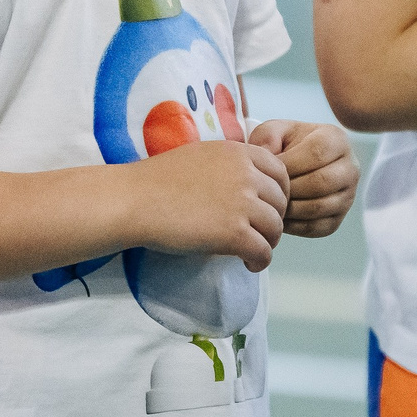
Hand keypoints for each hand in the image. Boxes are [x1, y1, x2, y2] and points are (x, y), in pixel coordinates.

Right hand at [126, 139, 288, 271]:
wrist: (134, 200)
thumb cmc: (158, 181)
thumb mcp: (202, 156)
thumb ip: (229, 165)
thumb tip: (248, 186)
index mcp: (238, 153)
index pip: (280, 171)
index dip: (279, 192)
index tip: (266, 206)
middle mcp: (245, 174)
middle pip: (281, 201)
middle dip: (274, 219)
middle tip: (259, 232)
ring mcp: (241, 203)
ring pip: (276, 228)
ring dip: (268, 242)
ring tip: (252, 250)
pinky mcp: (234, 233)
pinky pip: (263, 251)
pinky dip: (260, 261)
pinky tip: (248, 264)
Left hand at [250, 120, 357, 238]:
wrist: (300, 166)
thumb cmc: (286, 146)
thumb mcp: (276, 131)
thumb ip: (267, 136)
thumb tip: (267, 153)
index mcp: (337, 140)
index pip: (317, 153)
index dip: (289, 163)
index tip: (267, 169)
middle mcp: (350, 168)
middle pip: (320, 183)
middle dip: (288, 187)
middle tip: (266, 189)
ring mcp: (348, 196)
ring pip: (318, 207)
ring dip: (289, 207)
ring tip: (270, 201)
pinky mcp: (337, 219)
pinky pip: (315, 227)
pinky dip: (292, 224)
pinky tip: (277, 214)